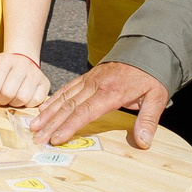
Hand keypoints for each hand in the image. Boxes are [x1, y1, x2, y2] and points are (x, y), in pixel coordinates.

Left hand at [0, 52, 50, 108]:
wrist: (22, 61)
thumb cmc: (1, 69)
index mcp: (5, 60)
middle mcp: (22, 64)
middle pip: (8, 93)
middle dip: (0, 101)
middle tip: (0, 98)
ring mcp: (35, 74)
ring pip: (22, 98)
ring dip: (13, 103)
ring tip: (10, 98)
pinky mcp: (45, 83)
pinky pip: (35, 102)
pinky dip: (26, 104)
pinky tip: (21, 98)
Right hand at [34, 60, 170, 148]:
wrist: (146, 49)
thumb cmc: (151, 75)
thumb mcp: (157, 97)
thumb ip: (148, 120)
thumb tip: (143, 143)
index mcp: (111, 91)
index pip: (85, 112)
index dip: (69, 126)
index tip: (56, 139)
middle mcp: (95, 84)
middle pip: (69, 106)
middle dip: (51, 124)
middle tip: (37, 139)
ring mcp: (89, 79)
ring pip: (64, 97)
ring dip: (48, 113)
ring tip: (34, 126)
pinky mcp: (87, 77)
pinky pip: (67, 88)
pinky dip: (53, 99)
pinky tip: (43, 109)